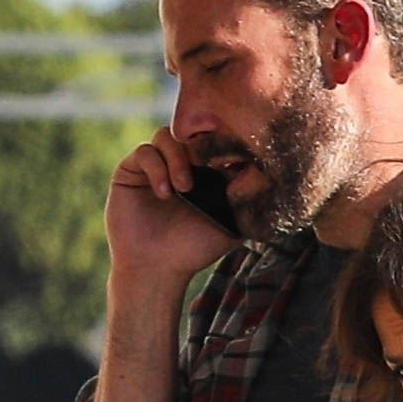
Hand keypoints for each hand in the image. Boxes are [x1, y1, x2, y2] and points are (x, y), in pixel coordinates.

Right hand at [106, 127, 240, 279]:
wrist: (156, 267)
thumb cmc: (194, 249)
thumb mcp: (231, 226)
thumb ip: (248, 203)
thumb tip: (271, 178)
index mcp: (205, 172)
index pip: (214, 142)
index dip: (224, 145)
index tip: (232, 162)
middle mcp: (180, 164)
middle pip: (192, 134)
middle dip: (201, 148)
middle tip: (208, 170)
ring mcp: (156, 165)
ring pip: (167, 136)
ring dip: (179, 158)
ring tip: (185, 187)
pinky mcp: (131, 169)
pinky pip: (145, 152)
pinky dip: (157, 167)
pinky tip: (165, 192)